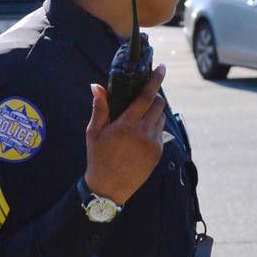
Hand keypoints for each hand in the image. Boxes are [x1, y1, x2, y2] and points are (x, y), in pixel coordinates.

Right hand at [84, 66, 165, 203]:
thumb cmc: (98, 157)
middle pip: (159, 105)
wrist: (110, 188)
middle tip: (145, 95)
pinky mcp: (158, 153)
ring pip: (161, 118)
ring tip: (140, 117)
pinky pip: (160, 132)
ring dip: (154, 112)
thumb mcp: (94, 132)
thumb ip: (100, 108)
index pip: (146, 97)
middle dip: (154, 96)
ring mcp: (153, 144)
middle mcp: (143, 134)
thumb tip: (96, 86)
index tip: (162, 68)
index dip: (155, 80)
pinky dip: (153, 127)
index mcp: (126, 126)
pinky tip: (140, 134)